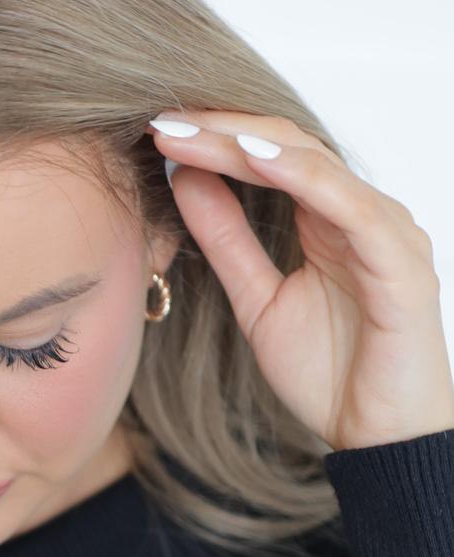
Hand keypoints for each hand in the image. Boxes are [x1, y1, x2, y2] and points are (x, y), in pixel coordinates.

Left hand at [147, 109, 453, 451]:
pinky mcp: (401, 262)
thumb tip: (185, 179)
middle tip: (161, 117)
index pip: (271, 157)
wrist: (377, 439)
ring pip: (315, 164)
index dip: (214, 138)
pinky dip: (302, 177)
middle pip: (288, 147)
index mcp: (331, 219)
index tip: (155, 127)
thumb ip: (227, 239)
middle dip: (222, 130)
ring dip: (250, 143)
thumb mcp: (257, 299)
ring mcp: (386, 233)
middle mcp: (362, 214)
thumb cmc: (333, 373)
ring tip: (194, 130)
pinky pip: (351, 206)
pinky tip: (253, 159)